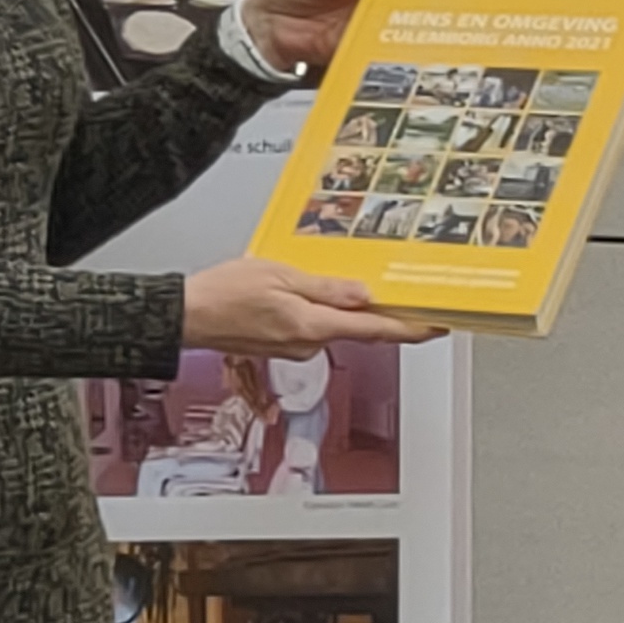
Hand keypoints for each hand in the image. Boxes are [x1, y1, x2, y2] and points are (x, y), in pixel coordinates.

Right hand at [180, 257, 444, 355]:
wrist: (186, 316)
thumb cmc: (222, 294)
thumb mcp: (279, 274)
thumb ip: (325, 287)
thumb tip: (362, 293)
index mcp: (311, 325)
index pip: (375, 330)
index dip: (410, 328)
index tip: (436, 326)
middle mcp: (307, 344)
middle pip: (360, 330)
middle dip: (383, 315)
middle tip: (409, 299)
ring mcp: (295, 348)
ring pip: (337, 328)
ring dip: (350, 311)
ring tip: (358, 286)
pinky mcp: (283, 345)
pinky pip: (316, 329)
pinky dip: (326, 315)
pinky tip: (321, 296)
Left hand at [234, 0, 411, 75]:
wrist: (260, 25)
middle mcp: (366, 2)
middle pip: (402, 6)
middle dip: (420, 11)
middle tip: (434, 14)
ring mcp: (359, 27)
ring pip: (392, 30)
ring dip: (405, 33)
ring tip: (422, 35)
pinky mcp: (350, 49)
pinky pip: (372, 53)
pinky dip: (384, 55)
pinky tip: (394, 54)